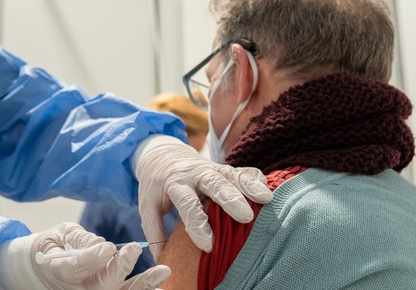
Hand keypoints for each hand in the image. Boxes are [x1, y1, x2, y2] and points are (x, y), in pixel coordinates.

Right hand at [0, 223, 170, 289]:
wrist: (46, 268)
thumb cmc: (55, 247)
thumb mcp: (60, 235)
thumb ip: (79, 238)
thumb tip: (101, 244)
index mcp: (59, 271)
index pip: (76, 268)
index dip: (93, 259)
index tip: (108, 247)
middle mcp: (77, 289)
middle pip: (101, 285)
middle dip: (120, 268)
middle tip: (134, 249)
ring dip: (143, 283)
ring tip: (163, 271)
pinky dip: (144, 288)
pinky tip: (160, 283)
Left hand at [133, 135, 272, 255]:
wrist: (162, 157)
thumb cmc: (157, 186)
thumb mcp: (148, 205)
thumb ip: (154, 231)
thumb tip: (161, 259)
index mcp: (174, 184)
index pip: (187, 203)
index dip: (197, 224)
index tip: (208, 245)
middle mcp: (195, 174)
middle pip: (213, 183)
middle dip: (230, 199)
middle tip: (245, 216)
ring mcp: (212, 169)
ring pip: (231, 175)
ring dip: (249, 186)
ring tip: (266, 199)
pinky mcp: (224, 168)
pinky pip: (241, 171)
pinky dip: (254, 179)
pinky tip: (267, 189)